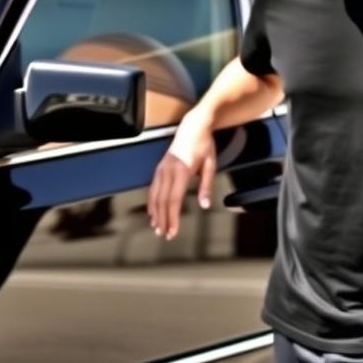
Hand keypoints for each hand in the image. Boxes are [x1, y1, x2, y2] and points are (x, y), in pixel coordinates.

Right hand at [147, 109, 216, 239]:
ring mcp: (161, 169)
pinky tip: (153, 213)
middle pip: (163, 201)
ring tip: (157, 228)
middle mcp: (168, 171)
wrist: (193, 127)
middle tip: (165, 235)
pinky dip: (151, 203)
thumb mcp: (210, 164)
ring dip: (155, 214)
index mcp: (181, 171)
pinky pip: (152, 188)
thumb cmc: (203, 145)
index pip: (174, 200)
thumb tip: (204, 205)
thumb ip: (206, 186)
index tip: (173, 231)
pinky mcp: (159, 168)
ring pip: (155, 196)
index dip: (172, 218)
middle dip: (163, 220)